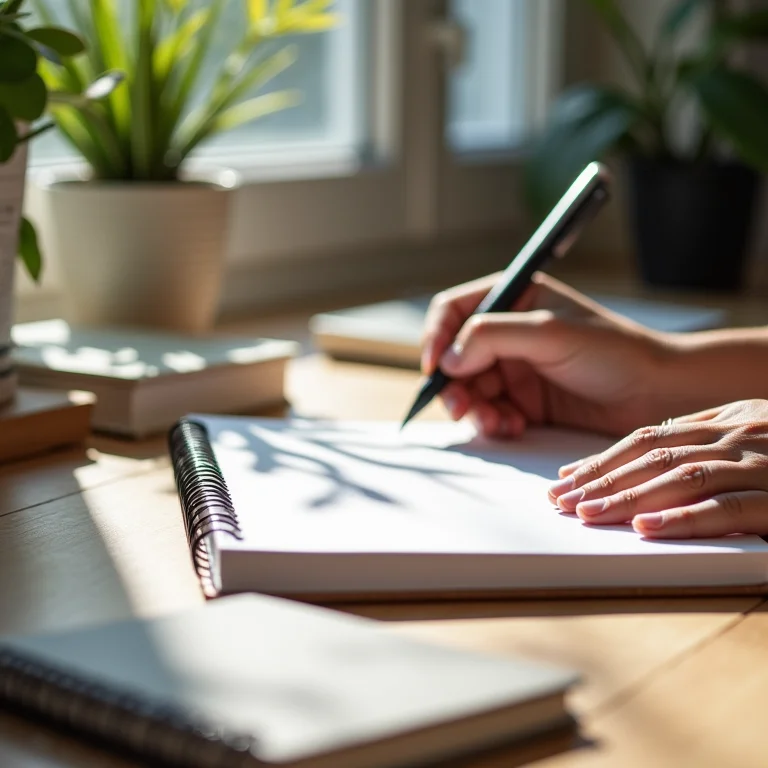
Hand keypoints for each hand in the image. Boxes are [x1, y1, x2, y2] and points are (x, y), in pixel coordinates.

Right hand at [422, 272, 674, 438]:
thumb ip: (492, 337)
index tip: (435, 367)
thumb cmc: (615, 352)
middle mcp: (509, 332)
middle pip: (454, 356)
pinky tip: (513, 428)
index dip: (436, 337)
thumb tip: (445, 359)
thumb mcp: (550, 334)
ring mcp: (516, 368)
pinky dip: (494, 423)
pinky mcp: (525, 401)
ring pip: (469, 389)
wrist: (658, 394)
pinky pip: (490, 413)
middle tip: (462, 407)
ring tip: (495, 423)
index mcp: (515, 298)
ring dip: (474, 409)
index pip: (454, 311)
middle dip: (454, 384)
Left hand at [549, 399, 767, 538]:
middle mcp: (738, 437)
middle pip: (655, 456)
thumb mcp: (754, 441)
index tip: (567, 479)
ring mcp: (759, 465)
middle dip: (602, 480)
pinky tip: (647, 527)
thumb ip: (705, 445)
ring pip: (681, 478)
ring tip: (589, 514)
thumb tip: (647, 459)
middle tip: (562, 501)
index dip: (603, 459)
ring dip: (629, 497)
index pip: (649, 438)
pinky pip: (727, 509)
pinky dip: (684, 517)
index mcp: (727, 421)